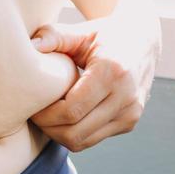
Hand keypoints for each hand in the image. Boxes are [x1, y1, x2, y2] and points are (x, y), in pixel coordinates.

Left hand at [28, 12, 159, 151]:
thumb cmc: (105, 35)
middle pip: (74, 132)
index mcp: (112, 71)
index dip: (45, 114)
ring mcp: (131, 113)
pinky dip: (73, 133)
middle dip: (48, 127)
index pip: (71, 110)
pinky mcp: (129, 123)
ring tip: (47, 115)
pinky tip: (65, 116)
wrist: (143, 40)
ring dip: (58, 134)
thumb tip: (32, 46)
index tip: (31, 104)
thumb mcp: (80, 31)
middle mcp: (126, 96)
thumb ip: (54, 36)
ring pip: (82, 141)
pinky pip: (92, 139)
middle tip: (34, 113)